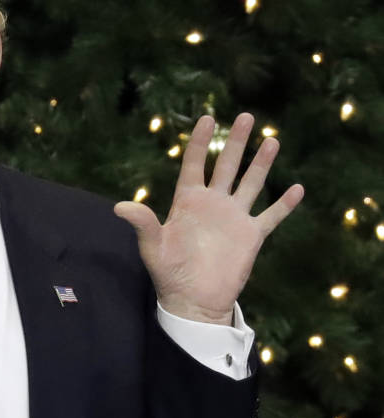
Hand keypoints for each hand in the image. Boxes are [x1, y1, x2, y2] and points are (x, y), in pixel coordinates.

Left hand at [113, 113, 303, 324]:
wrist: (193, 301)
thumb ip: (142, 223)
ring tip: (272, 140)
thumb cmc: (169, 273)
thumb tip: (119, 208)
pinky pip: (271, 216)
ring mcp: (233, 218)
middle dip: (236, 142)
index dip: (200, 142)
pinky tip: (297, 188)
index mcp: (187, 201)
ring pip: (251, 184)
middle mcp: (213, 204)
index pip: (195, 164)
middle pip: (227, 166)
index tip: (208, 118)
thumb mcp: (152, 247)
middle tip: (246, 116)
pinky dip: (284, 204)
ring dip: (262, 163)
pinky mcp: (251, 236)